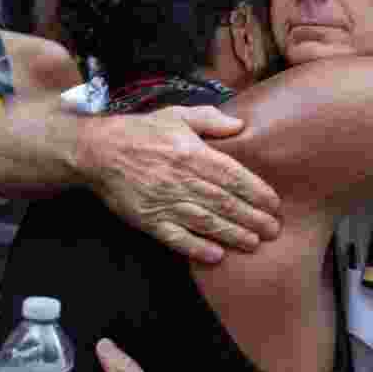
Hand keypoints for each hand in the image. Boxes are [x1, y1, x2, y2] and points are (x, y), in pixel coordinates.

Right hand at [79, 106, 280, 263]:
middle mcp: (181, 179)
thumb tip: (241, 125)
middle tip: (273, 230)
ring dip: (232, 234)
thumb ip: (210, 120)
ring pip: (205, 221)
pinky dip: (196, 247)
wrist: (98, 151)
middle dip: (252, 217)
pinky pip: (175, 237)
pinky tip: (216, 256)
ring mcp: (164, 201)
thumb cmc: (141, 131)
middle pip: (224, 202)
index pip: (232, 175)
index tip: (274, 203)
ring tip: (254, 243)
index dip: (256, 191)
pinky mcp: (149, 219)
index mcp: (192, 153)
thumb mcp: (176, 115)